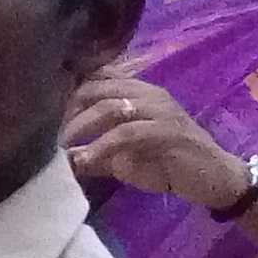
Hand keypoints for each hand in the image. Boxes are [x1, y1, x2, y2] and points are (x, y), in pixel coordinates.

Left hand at [65, 74, 248, 209]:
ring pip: (111, 106)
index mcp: (138, 92)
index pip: (96, 78)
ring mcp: (160, 109)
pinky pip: (128, 133)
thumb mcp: (125, 159)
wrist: (214, 180)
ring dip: (81, 126)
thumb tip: (62, 158)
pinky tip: (87, 159)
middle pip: (97, 88)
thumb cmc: (168, 165)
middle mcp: (148, 93)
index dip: (68, 93)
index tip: (43, 114)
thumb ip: (95, 154)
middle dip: (68, 110)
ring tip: (62, 146)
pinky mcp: (168, 130)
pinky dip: (103, 145)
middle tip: (49, 133)